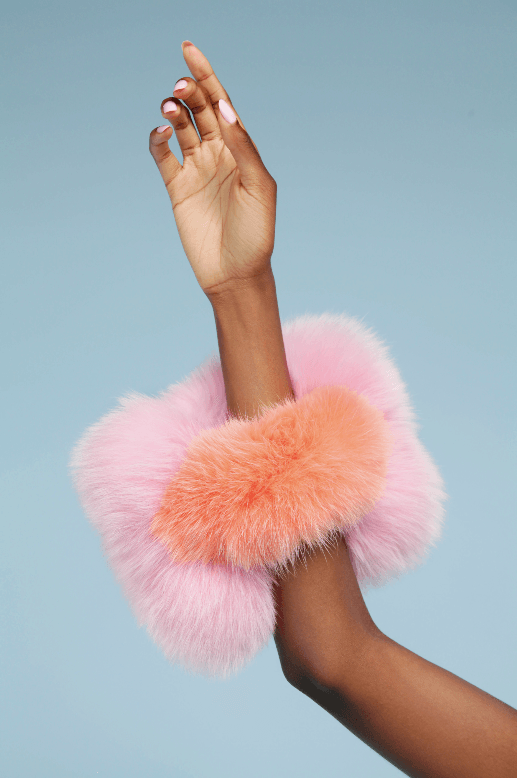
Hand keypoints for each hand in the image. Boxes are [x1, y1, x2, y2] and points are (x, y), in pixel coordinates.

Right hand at [149, 41, 276, 298]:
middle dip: (188, 91)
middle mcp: (218, 155)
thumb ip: (244, 148)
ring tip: (170, 109)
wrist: (235, 275)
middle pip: (198, 110)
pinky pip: (162, 157)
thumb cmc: (256, 235)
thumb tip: (225, 108)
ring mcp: (196, 171)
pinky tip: (160, 134)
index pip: (221, 103)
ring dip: (173, 113)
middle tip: (179, 88)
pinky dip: (157, 141)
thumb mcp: (259, 188)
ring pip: (180, 129)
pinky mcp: (177, 189)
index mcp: (241, 150)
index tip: (189, 49)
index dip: (206, 75)